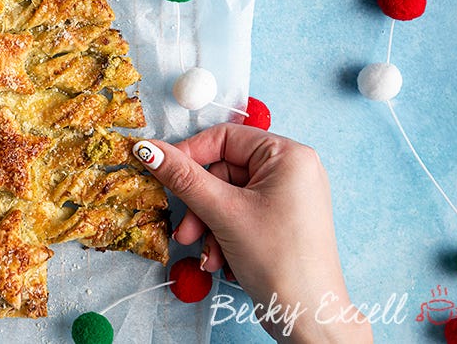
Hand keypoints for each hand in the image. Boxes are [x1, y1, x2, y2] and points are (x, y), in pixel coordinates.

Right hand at [136, 124, 372, 342]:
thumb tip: (147, 149)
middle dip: (200, 205)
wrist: (309, 318)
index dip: (189, 154)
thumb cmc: (277, 258)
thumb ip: (182, 177)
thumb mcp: (222, 212)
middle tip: (186, 231)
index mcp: (288, 155)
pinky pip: (239, 215)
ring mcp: (286, 197)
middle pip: (223, 171)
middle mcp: (291, 170)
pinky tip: (221, 260)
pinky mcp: (279, 221)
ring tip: (205, 252)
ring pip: (227, 197)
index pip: (224, 137)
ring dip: (208, 225)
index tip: (162, 172)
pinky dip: (223, 235)